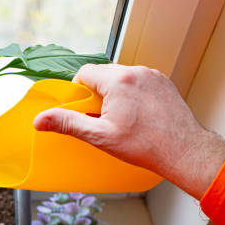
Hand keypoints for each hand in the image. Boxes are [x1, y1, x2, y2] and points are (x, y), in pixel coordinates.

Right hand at [33, 64, 224, 199]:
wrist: (183, 151)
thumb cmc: (145, 145)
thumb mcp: (99, 136)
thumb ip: (68, 124)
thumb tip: (41, 120)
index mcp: (118, 81)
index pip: (86, 73)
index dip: (79, 91)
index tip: (83, 109)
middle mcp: (136, 72)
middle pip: (103, 74)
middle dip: (97, 94)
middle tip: (100, 118)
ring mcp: (153, 76)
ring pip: (121, 79)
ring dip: (114, 94)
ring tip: (120, 120)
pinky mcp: (163, 84)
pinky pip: (138, 83)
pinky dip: (131, 96)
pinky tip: (136, 117)